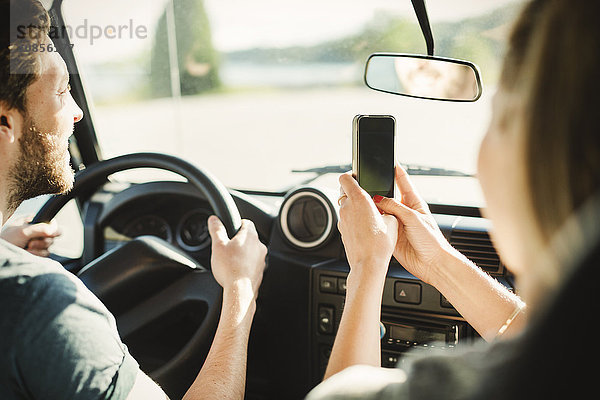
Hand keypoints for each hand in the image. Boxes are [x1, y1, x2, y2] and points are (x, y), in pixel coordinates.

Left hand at [0, 217, 60, 256]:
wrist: (2, 254)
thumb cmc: (7, 240)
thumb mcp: (22, 231)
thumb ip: (39, 229)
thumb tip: (53, 230)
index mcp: (34, 222)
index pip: (52, 224)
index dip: (53, 229)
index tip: (49, 234)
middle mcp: (37, 232)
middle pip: (52, 237)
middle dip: (41, 242)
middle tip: (30, 243)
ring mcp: (37, 243)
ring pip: (49, 247)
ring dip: (38, 249)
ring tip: (26, 248)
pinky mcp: (37, 252)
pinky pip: (45, 254)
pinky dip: (37, 255)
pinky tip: (28, 253)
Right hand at [207, 216, 266, 298]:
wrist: (239, 290)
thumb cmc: (230, 268)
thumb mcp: (218, 245)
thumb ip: (216, 230)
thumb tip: (214, 220)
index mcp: (250, 235)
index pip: (246, 222)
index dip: (237, 224)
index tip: (230, 229)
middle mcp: (259, 246)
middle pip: (249, 238)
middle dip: (239, 241)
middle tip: (227, 247)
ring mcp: (262, 259)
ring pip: (252, 252)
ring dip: (243, 254)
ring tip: (230, 261)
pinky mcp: (260, 271)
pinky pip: (253, 264)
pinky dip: (246, 265)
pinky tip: (236, 271)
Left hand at [338, 173, 397, 278]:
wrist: (368, 264)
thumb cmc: (380, 244)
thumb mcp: (392, 221)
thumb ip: (386, 208)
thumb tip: (386, 206)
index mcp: (359, 199)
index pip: (345, 177)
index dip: (350, 174)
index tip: (357, 176)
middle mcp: (347, 207)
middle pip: (344, 190)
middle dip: (354, 191)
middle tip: (366, 196)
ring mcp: (342, 219)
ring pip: (345, 205)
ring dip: (354, 206)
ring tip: (368, 214)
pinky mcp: (341, 230)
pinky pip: (346, 218)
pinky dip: (353, 219)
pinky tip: (364, 227)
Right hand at [374, 164, 457, 284]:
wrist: (431, 264)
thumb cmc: (432, 241)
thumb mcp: (414, 218)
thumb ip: (395, 207)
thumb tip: (379, 199)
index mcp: (414, 203)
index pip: (404, 182)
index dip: (396, 170)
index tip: (389, 160)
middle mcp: (404, 211)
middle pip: (389, 194)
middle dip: (379, 188)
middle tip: (368, 181)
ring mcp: (396, 223)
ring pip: (380, 210)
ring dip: (373, 206)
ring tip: (365, 200)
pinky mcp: (390, 234)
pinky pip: (378, 224)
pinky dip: (372, 221)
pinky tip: (366, 217)